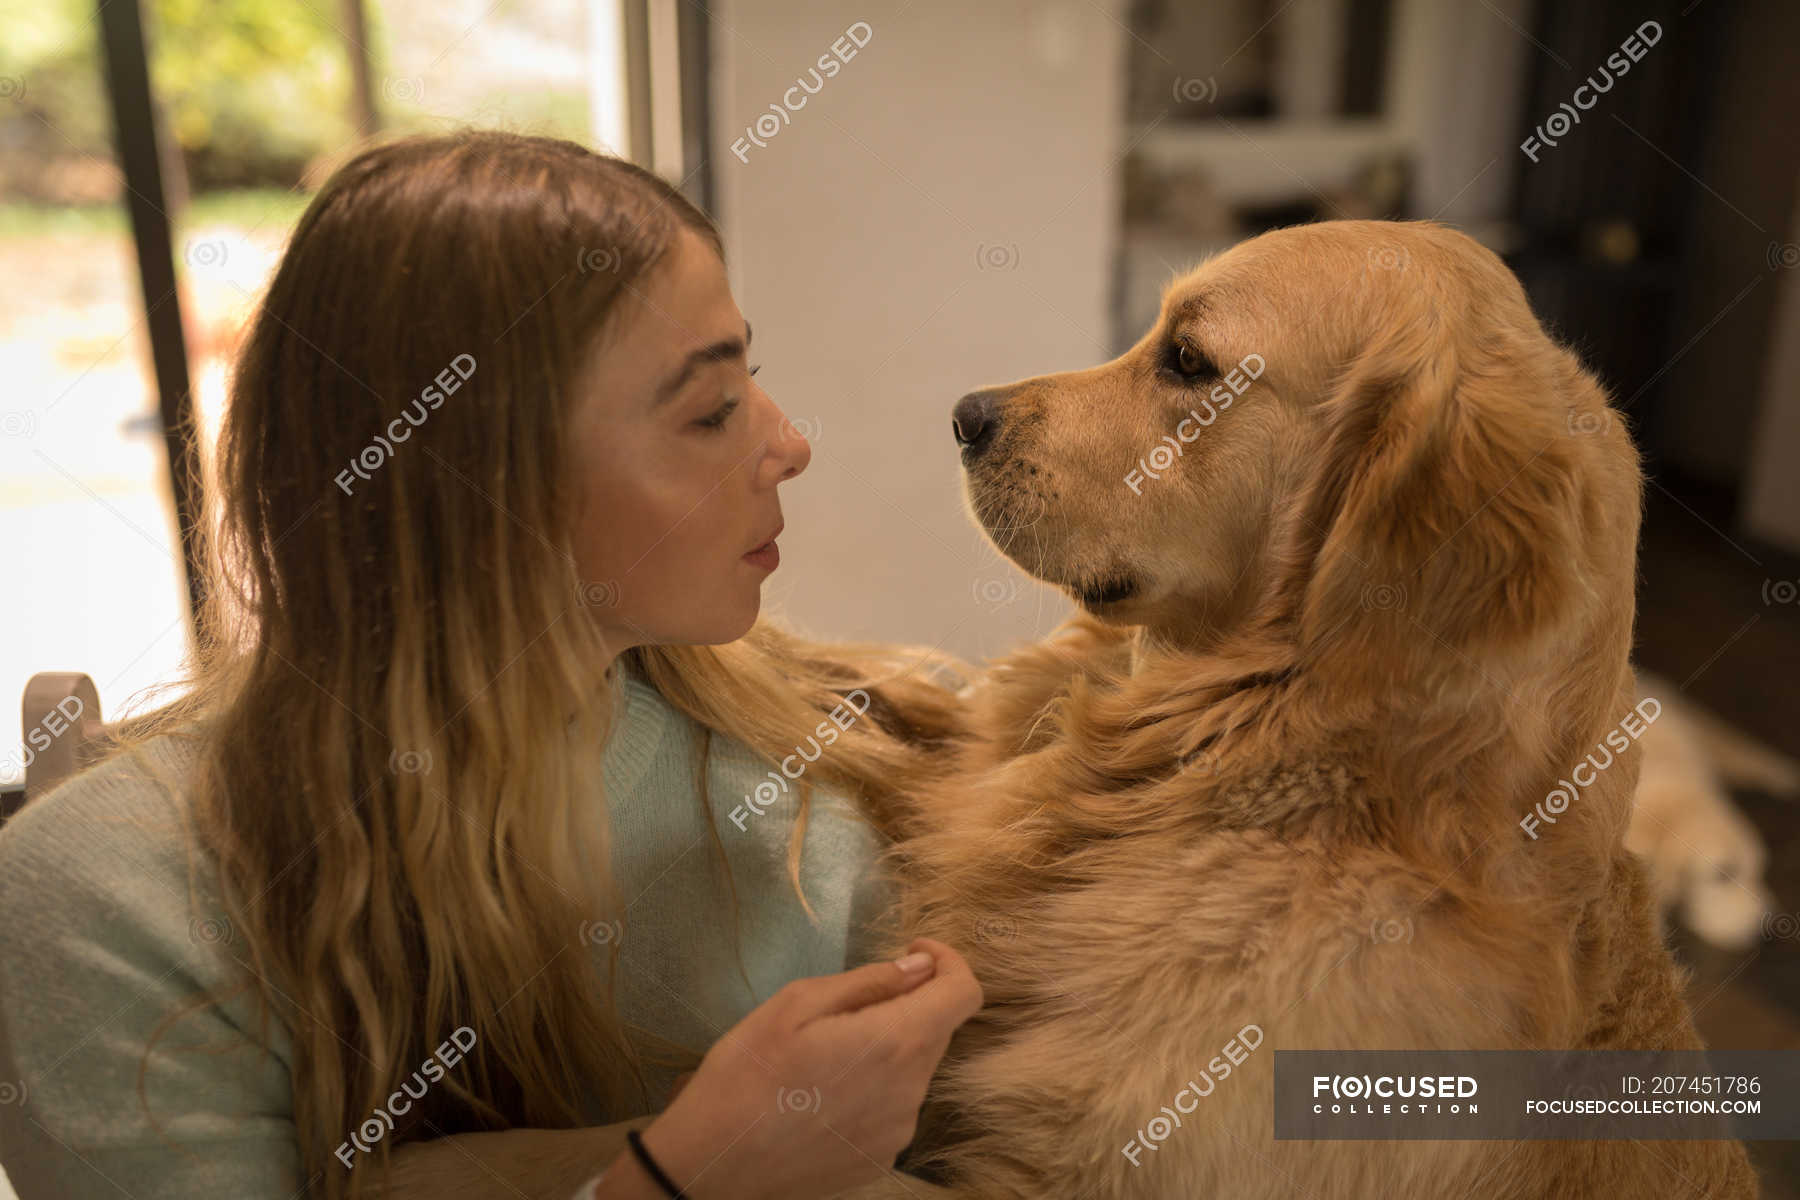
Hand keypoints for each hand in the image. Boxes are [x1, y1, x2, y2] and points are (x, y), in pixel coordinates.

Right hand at [634, 937, 981, 1199]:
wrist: (713, 1160)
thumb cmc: (747, 1070)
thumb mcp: (797, 1003)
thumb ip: (870, 981)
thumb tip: (920, 966)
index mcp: (896, 1043)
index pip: (964, 993)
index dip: (948, 963)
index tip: (914, 952)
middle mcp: (911, 1092)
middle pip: (936, 1031)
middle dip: (906, 1006)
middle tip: (843, 1007)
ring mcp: (898, 1133)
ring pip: (913, 1071)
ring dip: (888, 1050)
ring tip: (825, 1057)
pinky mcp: (880, 1161)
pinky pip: (893, 1109)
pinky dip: (874, 1090)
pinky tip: (824, 1096)